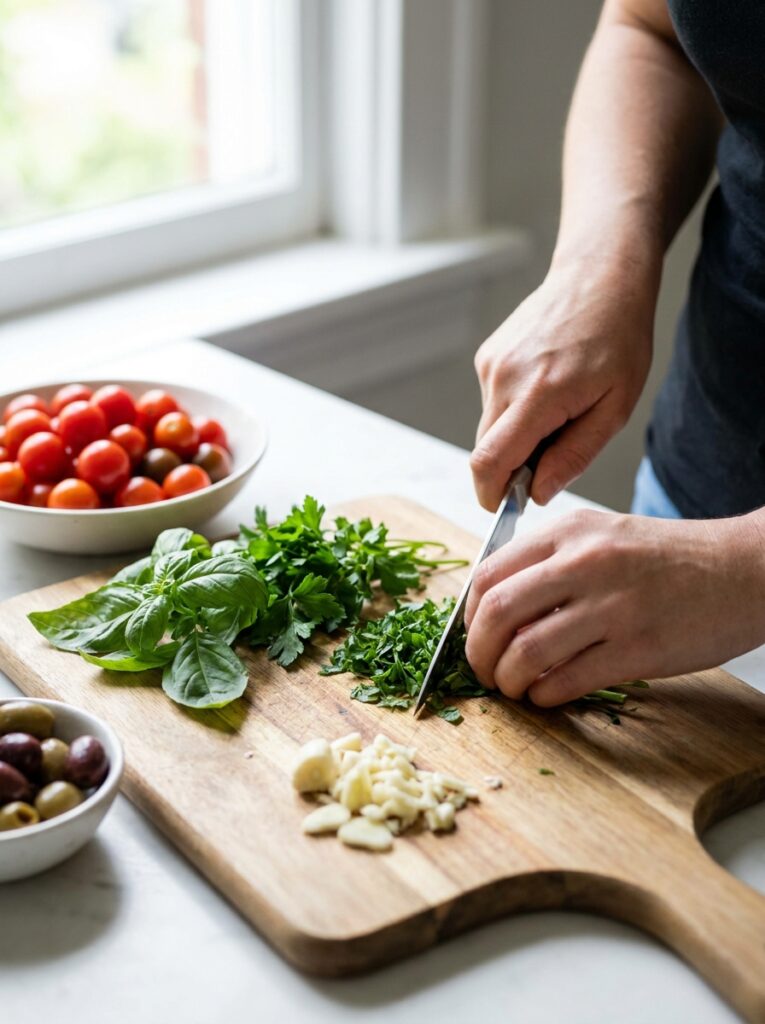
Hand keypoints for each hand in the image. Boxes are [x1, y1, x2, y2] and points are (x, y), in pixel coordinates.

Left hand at [464, 509, 764, 706]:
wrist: (744, 570)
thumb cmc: (670, 558)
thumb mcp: (603, 535)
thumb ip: (551, 562)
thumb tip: (495, 607)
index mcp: (570, 532)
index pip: (488, 573)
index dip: (468, 614)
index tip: (474, 633)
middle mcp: (585, 563)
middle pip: (496, 612)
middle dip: (476, 652)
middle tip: (481, 669)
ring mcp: (612, 607)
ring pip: (526, 652)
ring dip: (507, 680)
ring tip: (513, 687)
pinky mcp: (638, 649)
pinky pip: (567, 680)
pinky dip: (544, 696)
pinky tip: (546, 695)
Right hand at [471, 259, 654, 510]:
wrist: (598, 277)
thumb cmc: (618, 339)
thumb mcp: (616, 406)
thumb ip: (575, 454)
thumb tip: (537, 492)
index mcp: (539, 394)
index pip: (490, 462)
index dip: (491, 496)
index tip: (506, 507)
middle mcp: (504, 378)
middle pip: (485, 451)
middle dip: (510, 468)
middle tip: (552, 455)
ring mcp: (491, 364)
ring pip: (489, 428)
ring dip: (516, 436)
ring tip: (558, 410)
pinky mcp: (487, 357)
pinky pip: (492, 403)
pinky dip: (513, 411)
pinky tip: (545, 387)